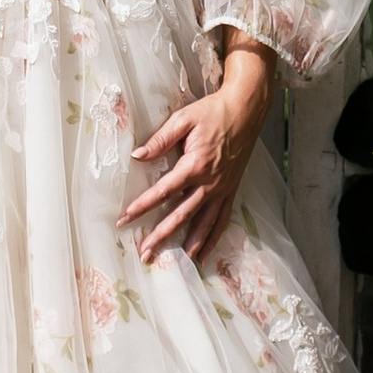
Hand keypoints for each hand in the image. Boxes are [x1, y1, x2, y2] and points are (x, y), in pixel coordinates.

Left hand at [121, 40, 277, 265]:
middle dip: (162, 235)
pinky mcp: (231, 189)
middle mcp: (210, 182)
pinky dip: (213, 237)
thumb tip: (138, 156)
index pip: (163, 191)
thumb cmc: (214, 111)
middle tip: (145, 253)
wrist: (247, 109)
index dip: (142, 206)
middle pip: (182, 215)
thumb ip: (161, 139)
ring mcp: (223, 188)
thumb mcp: (184, 119)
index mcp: (195, 164)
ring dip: (190, 244)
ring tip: (177, 263)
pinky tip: (204, 253)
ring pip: (205, 223)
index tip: (125, 218)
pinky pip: (222, 219)